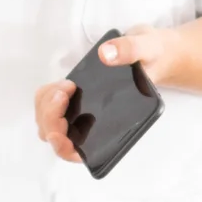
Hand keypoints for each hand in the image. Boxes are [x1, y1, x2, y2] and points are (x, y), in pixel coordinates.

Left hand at [32, 26, 180, 164]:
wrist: (152, 52)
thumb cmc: (153, 58)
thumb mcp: (148, 48)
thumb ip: (130, 50)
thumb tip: (106, 55)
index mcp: (115, 126)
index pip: (80, 152)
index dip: (63, 147)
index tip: (59, 129)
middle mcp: (95, 125)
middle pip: (56, 136)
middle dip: (51, 117)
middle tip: (65, 92)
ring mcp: (82, 113)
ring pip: (49, 123)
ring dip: (47, 106)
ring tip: (67, 87)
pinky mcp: (75, 99)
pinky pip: (50, 106)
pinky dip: (48, 95)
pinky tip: (65, 84)